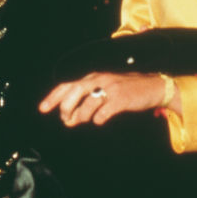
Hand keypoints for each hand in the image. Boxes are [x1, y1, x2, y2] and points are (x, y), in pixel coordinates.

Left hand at [39, 72, 178, 126]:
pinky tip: (101, 120)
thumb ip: (86, 101)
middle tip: (67, 121)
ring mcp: (111, 88)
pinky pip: (103, 113)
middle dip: (65, 109)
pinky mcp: (121, 99)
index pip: (67, 85)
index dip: (53, 97)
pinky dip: (99, 119)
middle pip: (73, 93)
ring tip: (86, 120)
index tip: (42, 109)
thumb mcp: (105, 90)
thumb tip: (69, 118)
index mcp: (93, 77)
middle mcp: (99, 79)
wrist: (154, 87)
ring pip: (87, 105)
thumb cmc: (126, 90)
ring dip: (82, 117)